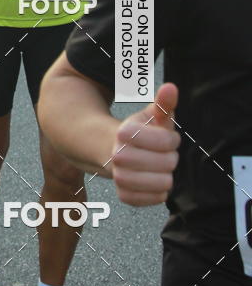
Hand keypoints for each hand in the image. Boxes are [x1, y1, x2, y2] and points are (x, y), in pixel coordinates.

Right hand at [111, 83, 179, 205]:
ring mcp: (120, 177)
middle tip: (160, 153)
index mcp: (125, 132)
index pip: (166, 141)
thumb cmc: (139, 133)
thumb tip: (171, 87)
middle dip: (169, 158)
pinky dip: (158, 191)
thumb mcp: (151, 116)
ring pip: (163, 183)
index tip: (165, 136)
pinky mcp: (124, 195)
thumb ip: (163, 103)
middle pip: (167, 163)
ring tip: (157, 166)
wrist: (113, 152)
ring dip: (165, 175)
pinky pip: (156, 198)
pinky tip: (152, 180)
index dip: (171, 139)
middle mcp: (118, 155)